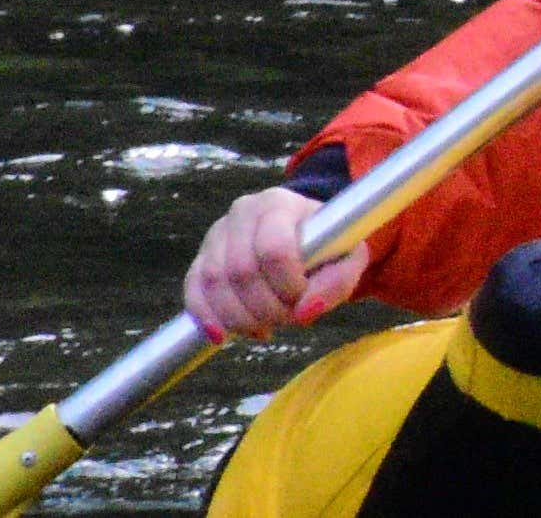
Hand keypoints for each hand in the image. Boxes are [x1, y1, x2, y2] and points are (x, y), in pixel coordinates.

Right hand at [185, 183, 361, 341]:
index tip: (303, 299)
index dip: (288, 285)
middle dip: (266, 308)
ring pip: (214, 282)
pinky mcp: (200, 258)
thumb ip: (337, 283)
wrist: (302, 234)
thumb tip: (304, 312)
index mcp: (280, 204)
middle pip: (242, 270)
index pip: (274, 249)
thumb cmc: (326, 246)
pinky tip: (224, 336)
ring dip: (240, 317)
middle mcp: (242, 213)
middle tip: (287, 318)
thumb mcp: (348, 259)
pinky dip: (206, 317)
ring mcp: (216, 235)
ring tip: (266, 327)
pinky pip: (193, 290)